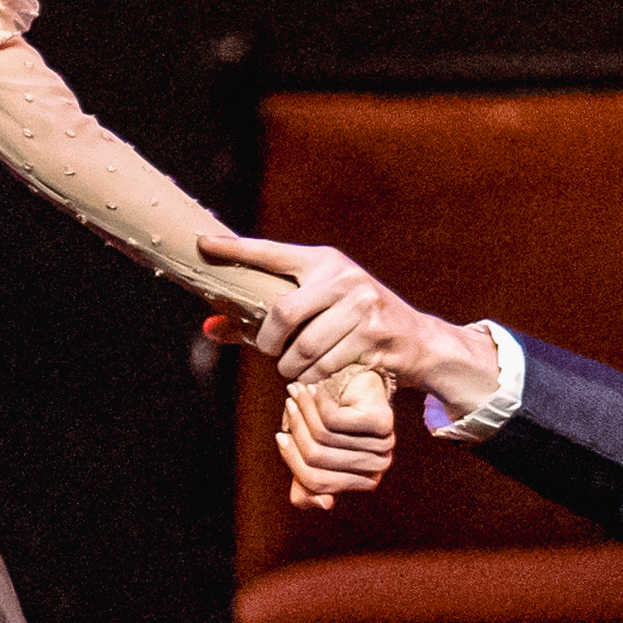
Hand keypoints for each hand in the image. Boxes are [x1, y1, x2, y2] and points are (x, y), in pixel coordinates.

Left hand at [192, 230, 496, 410]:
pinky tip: (321, 375)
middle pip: (282, 313)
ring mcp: (362, 303)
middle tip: (271, 352)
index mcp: (323, 261)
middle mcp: (342, 276)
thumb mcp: (318, 311)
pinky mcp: (374, 333)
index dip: (235, 249)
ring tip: (298, 368)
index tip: (203, 245)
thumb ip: (262, 319)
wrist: (418, 341)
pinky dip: (315, 377)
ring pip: (303, 347)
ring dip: (292, 367)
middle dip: (269, 342)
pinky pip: (325, 365)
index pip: (271, 253)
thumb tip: (210, 328)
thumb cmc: (355, 325)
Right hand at [272, 367, 397, 507]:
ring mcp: (384, 444)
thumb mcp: (316, 454)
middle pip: (318, 459)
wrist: (361, 382)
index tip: (279, 435)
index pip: (317, 482)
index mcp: (364, 480)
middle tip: (287, 405)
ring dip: (304, 410)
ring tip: (296, 392)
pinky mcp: (382, 422)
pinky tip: (314, 388)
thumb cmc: (335, 420)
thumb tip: (326, 504)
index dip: (292, 459)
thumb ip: (308, 484)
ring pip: (324, 436)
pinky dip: (318, 403)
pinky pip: (335, 420)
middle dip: (296, 429)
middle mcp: (378, 466)